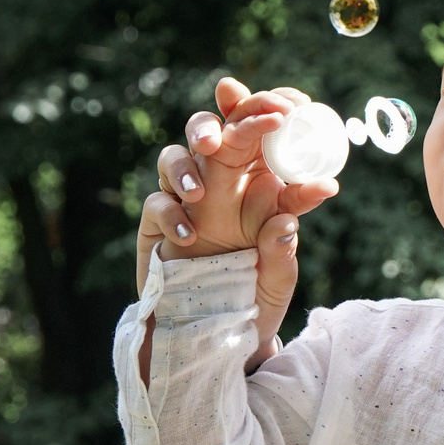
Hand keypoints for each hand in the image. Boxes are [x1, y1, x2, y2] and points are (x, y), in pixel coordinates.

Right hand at [133, 76, 336, 366]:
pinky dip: (169, 212)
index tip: (278, 107)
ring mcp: (184, 200)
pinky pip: (156, 204)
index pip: (255, 131)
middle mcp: (218, 182)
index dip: (261, 108)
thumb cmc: (254, 298)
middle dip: (211, 125)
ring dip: (183, 166)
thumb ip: (283, 251)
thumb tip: (286, 222)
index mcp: (255, 181)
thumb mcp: (277, 279)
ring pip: (174, 156)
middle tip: (219, 140)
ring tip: (198, 195)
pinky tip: (188, 235)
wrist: (218, 337)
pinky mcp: (157, 224)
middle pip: (209, 131)